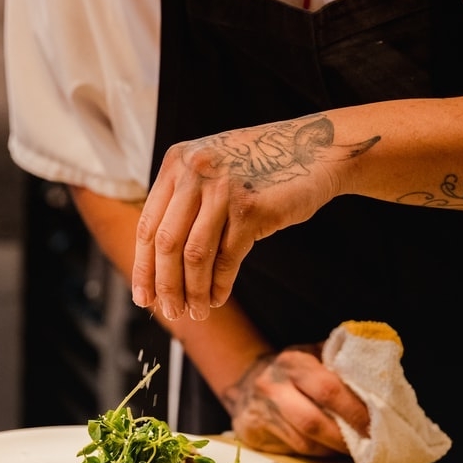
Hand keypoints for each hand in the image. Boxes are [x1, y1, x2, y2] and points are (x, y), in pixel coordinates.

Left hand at [132, 114, 378, 320]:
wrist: (318, 149)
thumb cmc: (263, 168)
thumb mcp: (214, 171)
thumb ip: (185, 202)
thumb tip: (160, 265)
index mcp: (176, 162)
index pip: (147, 226)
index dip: (144, 268)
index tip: (144, 298)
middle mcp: (194, 171)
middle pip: (166, 244)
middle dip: (166, 286)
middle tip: (172, 312)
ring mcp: (222, 189)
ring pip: (194, 255)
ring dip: (193, 292)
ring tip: (197, 312)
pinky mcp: (250, 208)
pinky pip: (227, 258)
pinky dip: (219, 285)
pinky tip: (218, 299)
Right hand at [222, 347, 369, 457]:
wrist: (245, 382)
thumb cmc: (293, 370)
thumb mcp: (313, 354)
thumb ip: (340, 363)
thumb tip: (380, 381)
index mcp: (292, 363)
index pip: (327, 389)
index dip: (354, 410)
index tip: (377, 423)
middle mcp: (273, 387)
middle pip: (313, 421)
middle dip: (346, 437)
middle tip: (372, 445)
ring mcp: (262, 413)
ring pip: (305, 442)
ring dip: (335, 449)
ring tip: (357, 451)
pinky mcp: (254, 434)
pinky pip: (294, 451)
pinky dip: (320, 453)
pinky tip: (333, 450)